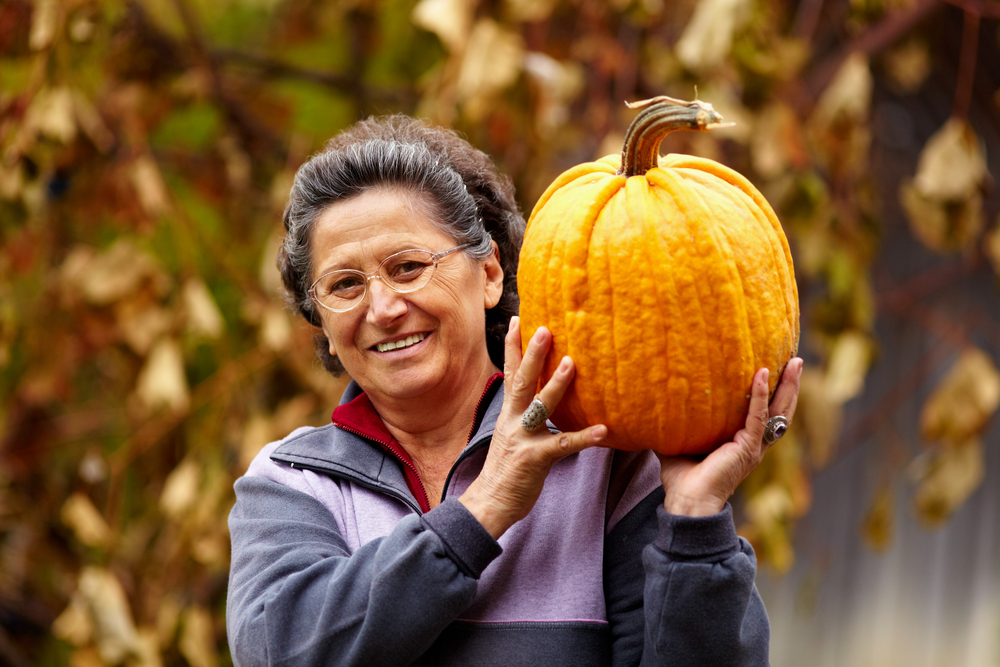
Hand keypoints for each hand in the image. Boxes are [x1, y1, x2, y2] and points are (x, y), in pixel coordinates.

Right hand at [459, 317, 607, 537]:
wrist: (489, 504)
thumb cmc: (504, 472)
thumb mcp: (509, 438)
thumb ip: (523, 419)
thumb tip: (537, 404)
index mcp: (507, 415)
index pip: (509, 373)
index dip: (512, 346)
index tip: (517, 319)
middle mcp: (512, 422)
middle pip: (521, 380)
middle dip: (532, 353)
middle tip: (545, 327)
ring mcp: (522, 439)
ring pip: (540, 406)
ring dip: (556, 384)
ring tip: (572, 362)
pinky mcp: (535, 460)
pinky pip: (563, 445)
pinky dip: (585, 438)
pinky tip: (604, 431)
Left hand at [658, 358, 803, 516]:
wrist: (687, 502)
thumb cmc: (682, 478)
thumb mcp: (680, 442)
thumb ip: (676, 423)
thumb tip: (656, 402)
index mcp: (744, 443)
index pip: (765, 413)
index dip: (773, 392)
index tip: (777, 368)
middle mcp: (754, 444)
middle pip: (781, 409)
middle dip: (790, 385)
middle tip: (796, 360)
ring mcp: (753, 446)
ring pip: (778, 410)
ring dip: (787, 386)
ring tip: (794, 362)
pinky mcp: (747, 448)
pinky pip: (757, 416)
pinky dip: (760, 394)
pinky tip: (761, 373)